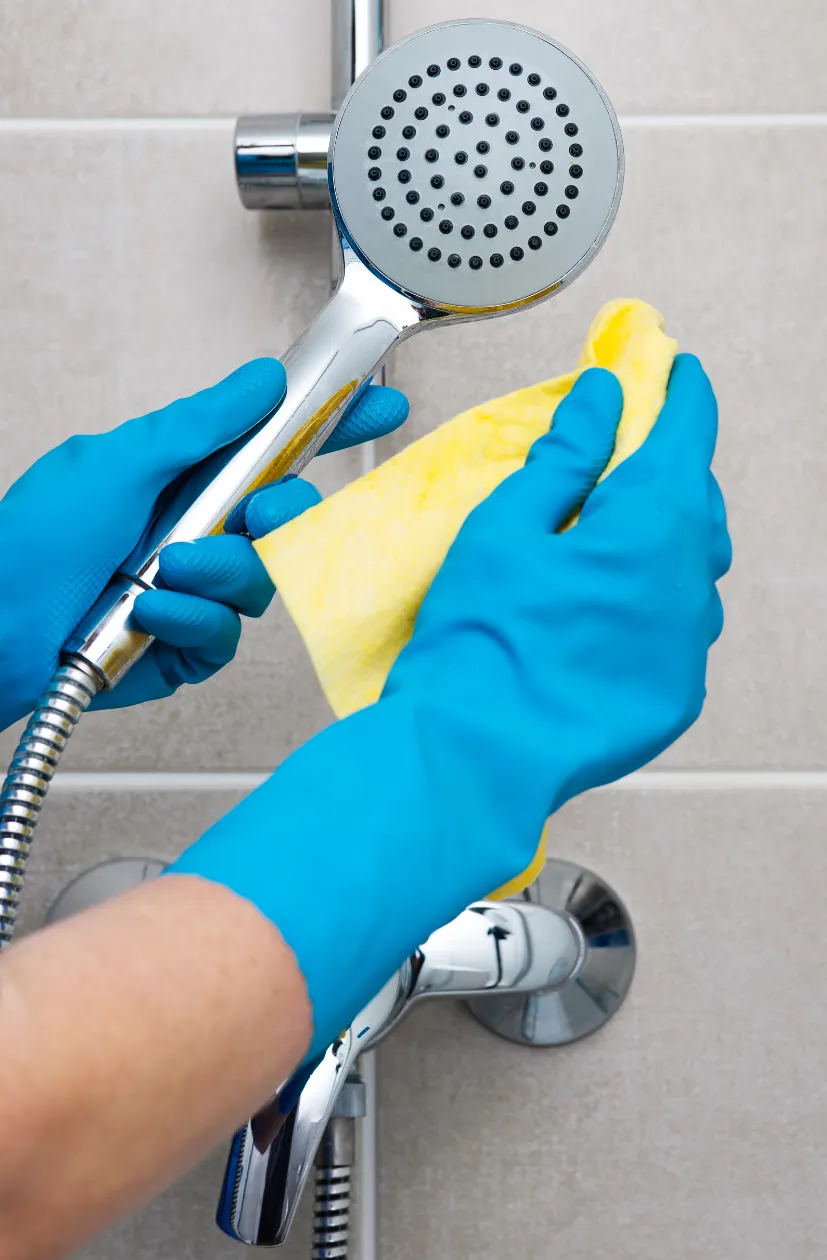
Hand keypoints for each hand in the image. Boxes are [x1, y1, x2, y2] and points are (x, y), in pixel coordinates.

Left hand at [0, 360, 407, 728]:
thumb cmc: (31, 542)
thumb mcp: (117, 462)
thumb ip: (199, 425)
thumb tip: (261, 382)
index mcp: (184, 476)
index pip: (275, 446)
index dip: (333, 426)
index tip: (382, 404)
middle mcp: (198, 531)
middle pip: (288, 518)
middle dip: (280, 515)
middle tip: (254, 513)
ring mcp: (196, 590)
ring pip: (261, 582)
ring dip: (215, 575)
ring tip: (157, 575)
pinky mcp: (187, 646)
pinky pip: (226, 636)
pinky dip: (187, 623)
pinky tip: (146, 618)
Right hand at [168, 355, 729, 1054]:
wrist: (473, 757)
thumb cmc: (478, 643)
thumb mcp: (506, 527)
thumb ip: (565, 456)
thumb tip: (602, 399)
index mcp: (650, 530)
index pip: (684, 434)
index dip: (678, 392)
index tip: (674, 368)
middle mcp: (687, 586)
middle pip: (694, 501)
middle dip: (667, 467)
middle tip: (627, 450)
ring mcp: (687, 647)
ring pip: (691, 568)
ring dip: (663, 538)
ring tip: (612, 533)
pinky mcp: (674, 695)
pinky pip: (679, 627)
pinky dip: (655, 601)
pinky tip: (608, 607)